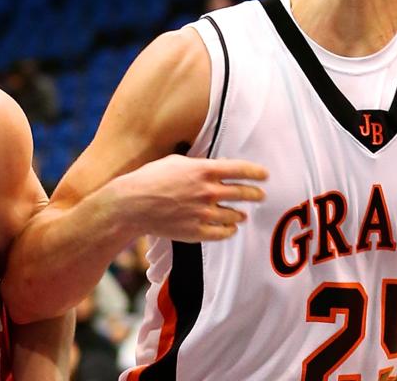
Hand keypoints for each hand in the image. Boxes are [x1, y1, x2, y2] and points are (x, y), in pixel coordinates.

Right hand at [109, 154, 266, 241]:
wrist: (132, 205)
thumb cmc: (150, 179)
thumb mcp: (175, 162)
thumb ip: (199, 164)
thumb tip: (217, 166)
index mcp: (204, 170)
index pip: (241, 170)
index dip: (256, 172)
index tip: (265, 175)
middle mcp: (208, 191)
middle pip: (243, 193)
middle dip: (255, 194)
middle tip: (260, 195)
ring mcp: (204, 213)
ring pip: (234, 215)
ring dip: (241, 214)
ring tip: (242, 214)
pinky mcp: (197, 232)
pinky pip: (222, 233)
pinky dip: (229, 231)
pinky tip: (230, 228)